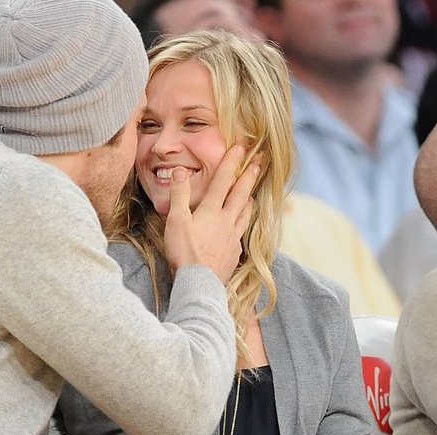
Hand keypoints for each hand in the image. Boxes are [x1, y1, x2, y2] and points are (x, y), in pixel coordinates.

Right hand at [164, 145, 258, 283]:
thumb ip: (179, 195)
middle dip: (249, 176)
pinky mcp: (233, 253)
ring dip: (249, 201)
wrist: (200, 283)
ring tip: (253, 194)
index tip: (240, 148)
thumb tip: (179, 171)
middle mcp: (226, 221)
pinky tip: (239, 229)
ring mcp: (232, 238)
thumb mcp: (176, 221)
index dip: (231, 163)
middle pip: (240, 194)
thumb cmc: (185, 252)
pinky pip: (240, 235)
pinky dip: (241, 226)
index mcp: (211, 211)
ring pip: (244, 214)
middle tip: (261, 162)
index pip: (223, 181)